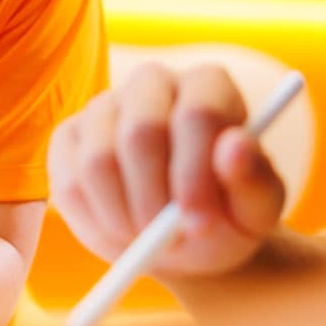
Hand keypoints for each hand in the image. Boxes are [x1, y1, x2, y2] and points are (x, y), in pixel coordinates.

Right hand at [48, 61, 285, 276]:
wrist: (185, 232)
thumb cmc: (229, 216)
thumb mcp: (257, 210)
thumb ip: (254, 179)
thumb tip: (235, 148)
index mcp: (207, 85)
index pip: (197, 113)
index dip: (196, 173)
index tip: (201, 224)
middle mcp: (153, 82)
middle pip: (141, 132)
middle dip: (154, 200)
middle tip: (168, 242)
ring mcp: (104, 106)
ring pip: (98, 161)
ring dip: (123, 218)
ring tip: (149, 240)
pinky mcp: (68, 138)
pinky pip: (69, 183)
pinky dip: (93, 222)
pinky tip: (121, 231)